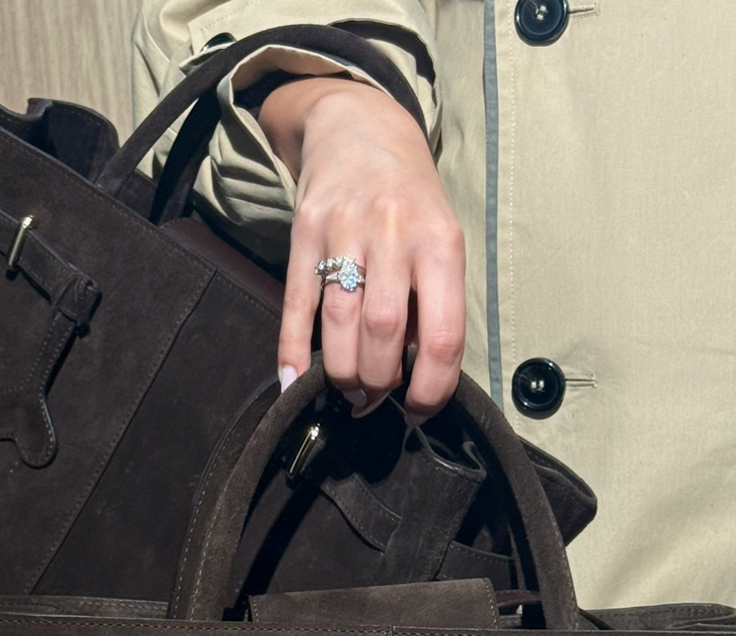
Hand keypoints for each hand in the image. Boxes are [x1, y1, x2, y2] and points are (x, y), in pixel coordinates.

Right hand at [258, 76, 464, 422]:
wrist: (358, 126)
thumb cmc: (410, 199)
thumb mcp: (440, 239)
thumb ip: (433, 301)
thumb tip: (417, 375)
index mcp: (440, 243)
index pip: (442, 334)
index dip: (432, 387)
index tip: (420, 409)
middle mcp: (392, 234)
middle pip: (383, 331)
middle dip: (379, 381)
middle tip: (376, 398)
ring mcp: (343, 231)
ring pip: (339, 321)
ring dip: (343, 372)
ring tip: (350, 391)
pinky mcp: (302, 234)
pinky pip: (296, 304)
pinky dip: (293, 350)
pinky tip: (294, 383)